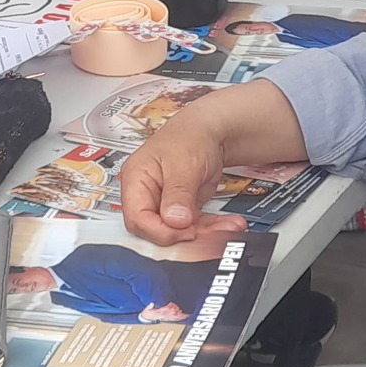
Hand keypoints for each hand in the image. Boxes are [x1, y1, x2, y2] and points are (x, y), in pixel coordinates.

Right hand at [121, 99, 232, 242]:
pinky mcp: (182, 209)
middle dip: (183, 234)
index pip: (137, 218)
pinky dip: (212, 227)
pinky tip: (229, 224)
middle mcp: (147, 194)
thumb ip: (178, 193)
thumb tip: (174, 221)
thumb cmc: (190, 136)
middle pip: (155, 229)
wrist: (211, 131)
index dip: (159, 230)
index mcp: (136, 180)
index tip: (183, 230)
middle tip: (207, 232)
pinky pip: (194, 226)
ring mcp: (164, 203)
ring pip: (179, 231)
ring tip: (228, 227)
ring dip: (205, 233)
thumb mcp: (184, 163)